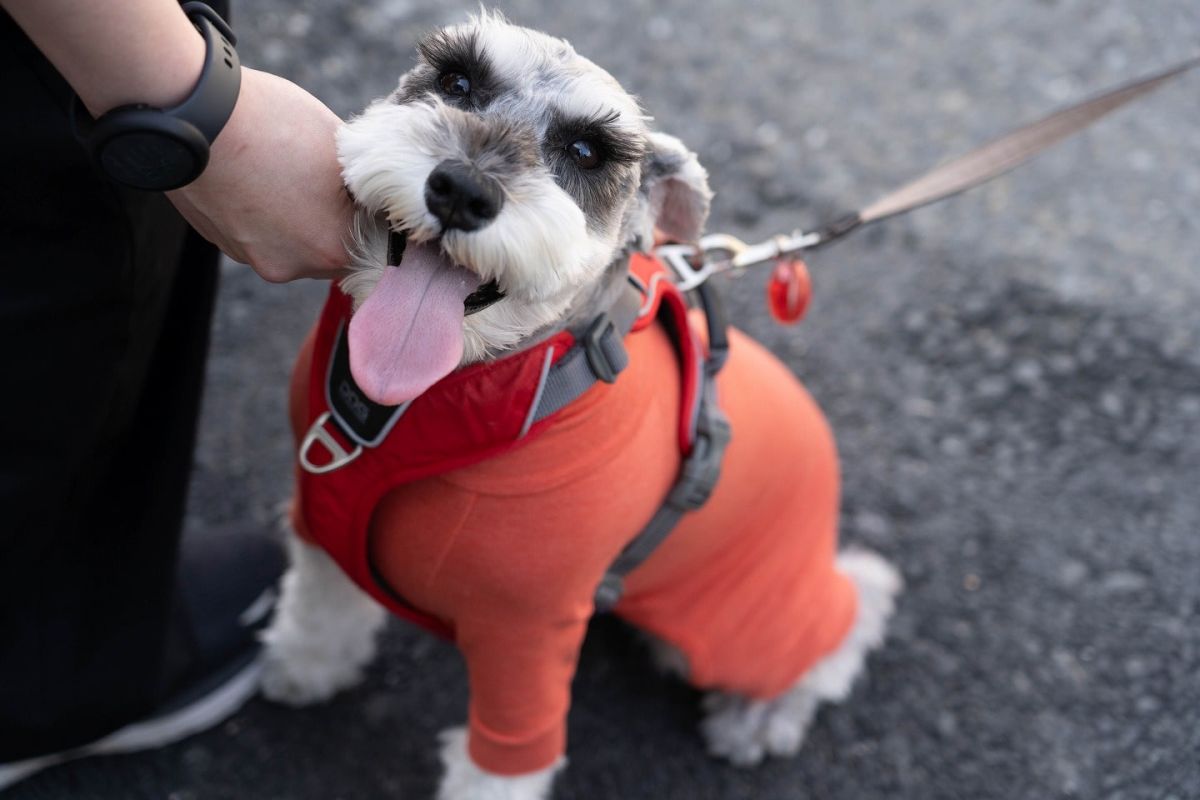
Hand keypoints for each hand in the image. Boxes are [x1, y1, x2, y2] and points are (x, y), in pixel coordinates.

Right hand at [168, 68, 354, 281]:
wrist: (192, 113)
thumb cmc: (272, 124)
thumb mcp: (341, 147)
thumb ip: (360, 185)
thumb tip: (366, 191)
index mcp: (332, 250)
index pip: (370, 244)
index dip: (367, 213)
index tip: (360, 188)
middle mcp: (292, 267)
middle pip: (329, 247)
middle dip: (331, 217)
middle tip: (320, 175)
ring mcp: (251, 257)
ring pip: (291, 241)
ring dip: (294, 214)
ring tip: (282, 170)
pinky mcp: (221, 242)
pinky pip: (257, 231)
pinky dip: (262, 211)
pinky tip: (256, 175)